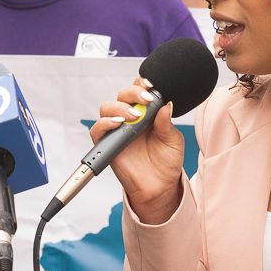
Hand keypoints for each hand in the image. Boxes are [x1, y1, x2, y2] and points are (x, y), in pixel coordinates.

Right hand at [91, 82, 182, 221]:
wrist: (159, 187)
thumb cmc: (166, 163)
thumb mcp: (173, 140)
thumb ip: (166, 122)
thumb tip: (166, 104)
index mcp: (146, 113)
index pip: (139, 90)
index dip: (142, 83)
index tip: (151, 85)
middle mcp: (130, 118)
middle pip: (122, 95)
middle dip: (133, 93)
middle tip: (146, 100)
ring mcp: (117, 130)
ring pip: (108, 108)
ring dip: (119, 108)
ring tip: (133, 116)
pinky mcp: (107, 144)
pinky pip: (97, 129)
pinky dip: (105, 123)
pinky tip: (118, 124)